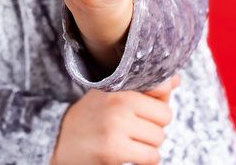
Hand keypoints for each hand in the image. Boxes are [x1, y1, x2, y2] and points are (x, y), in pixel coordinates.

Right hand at [49, 74, 180, 164]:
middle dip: (154, 126)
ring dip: (148, 144)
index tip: (143, 110)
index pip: (161, 88)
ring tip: (128, 141)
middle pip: (165, 116)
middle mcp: (117, 102)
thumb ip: (146, 88)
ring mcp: (115, 126)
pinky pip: (151, 156)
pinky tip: (128, 154)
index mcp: (119, 85)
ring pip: (159, 138)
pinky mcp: (113, 150)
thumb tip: (176, 80)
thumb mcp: (114, 94)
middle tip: (133, 128)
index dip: (157, 103)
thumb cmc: (94, 117)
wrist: (60, 142)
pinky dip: (145, 160)